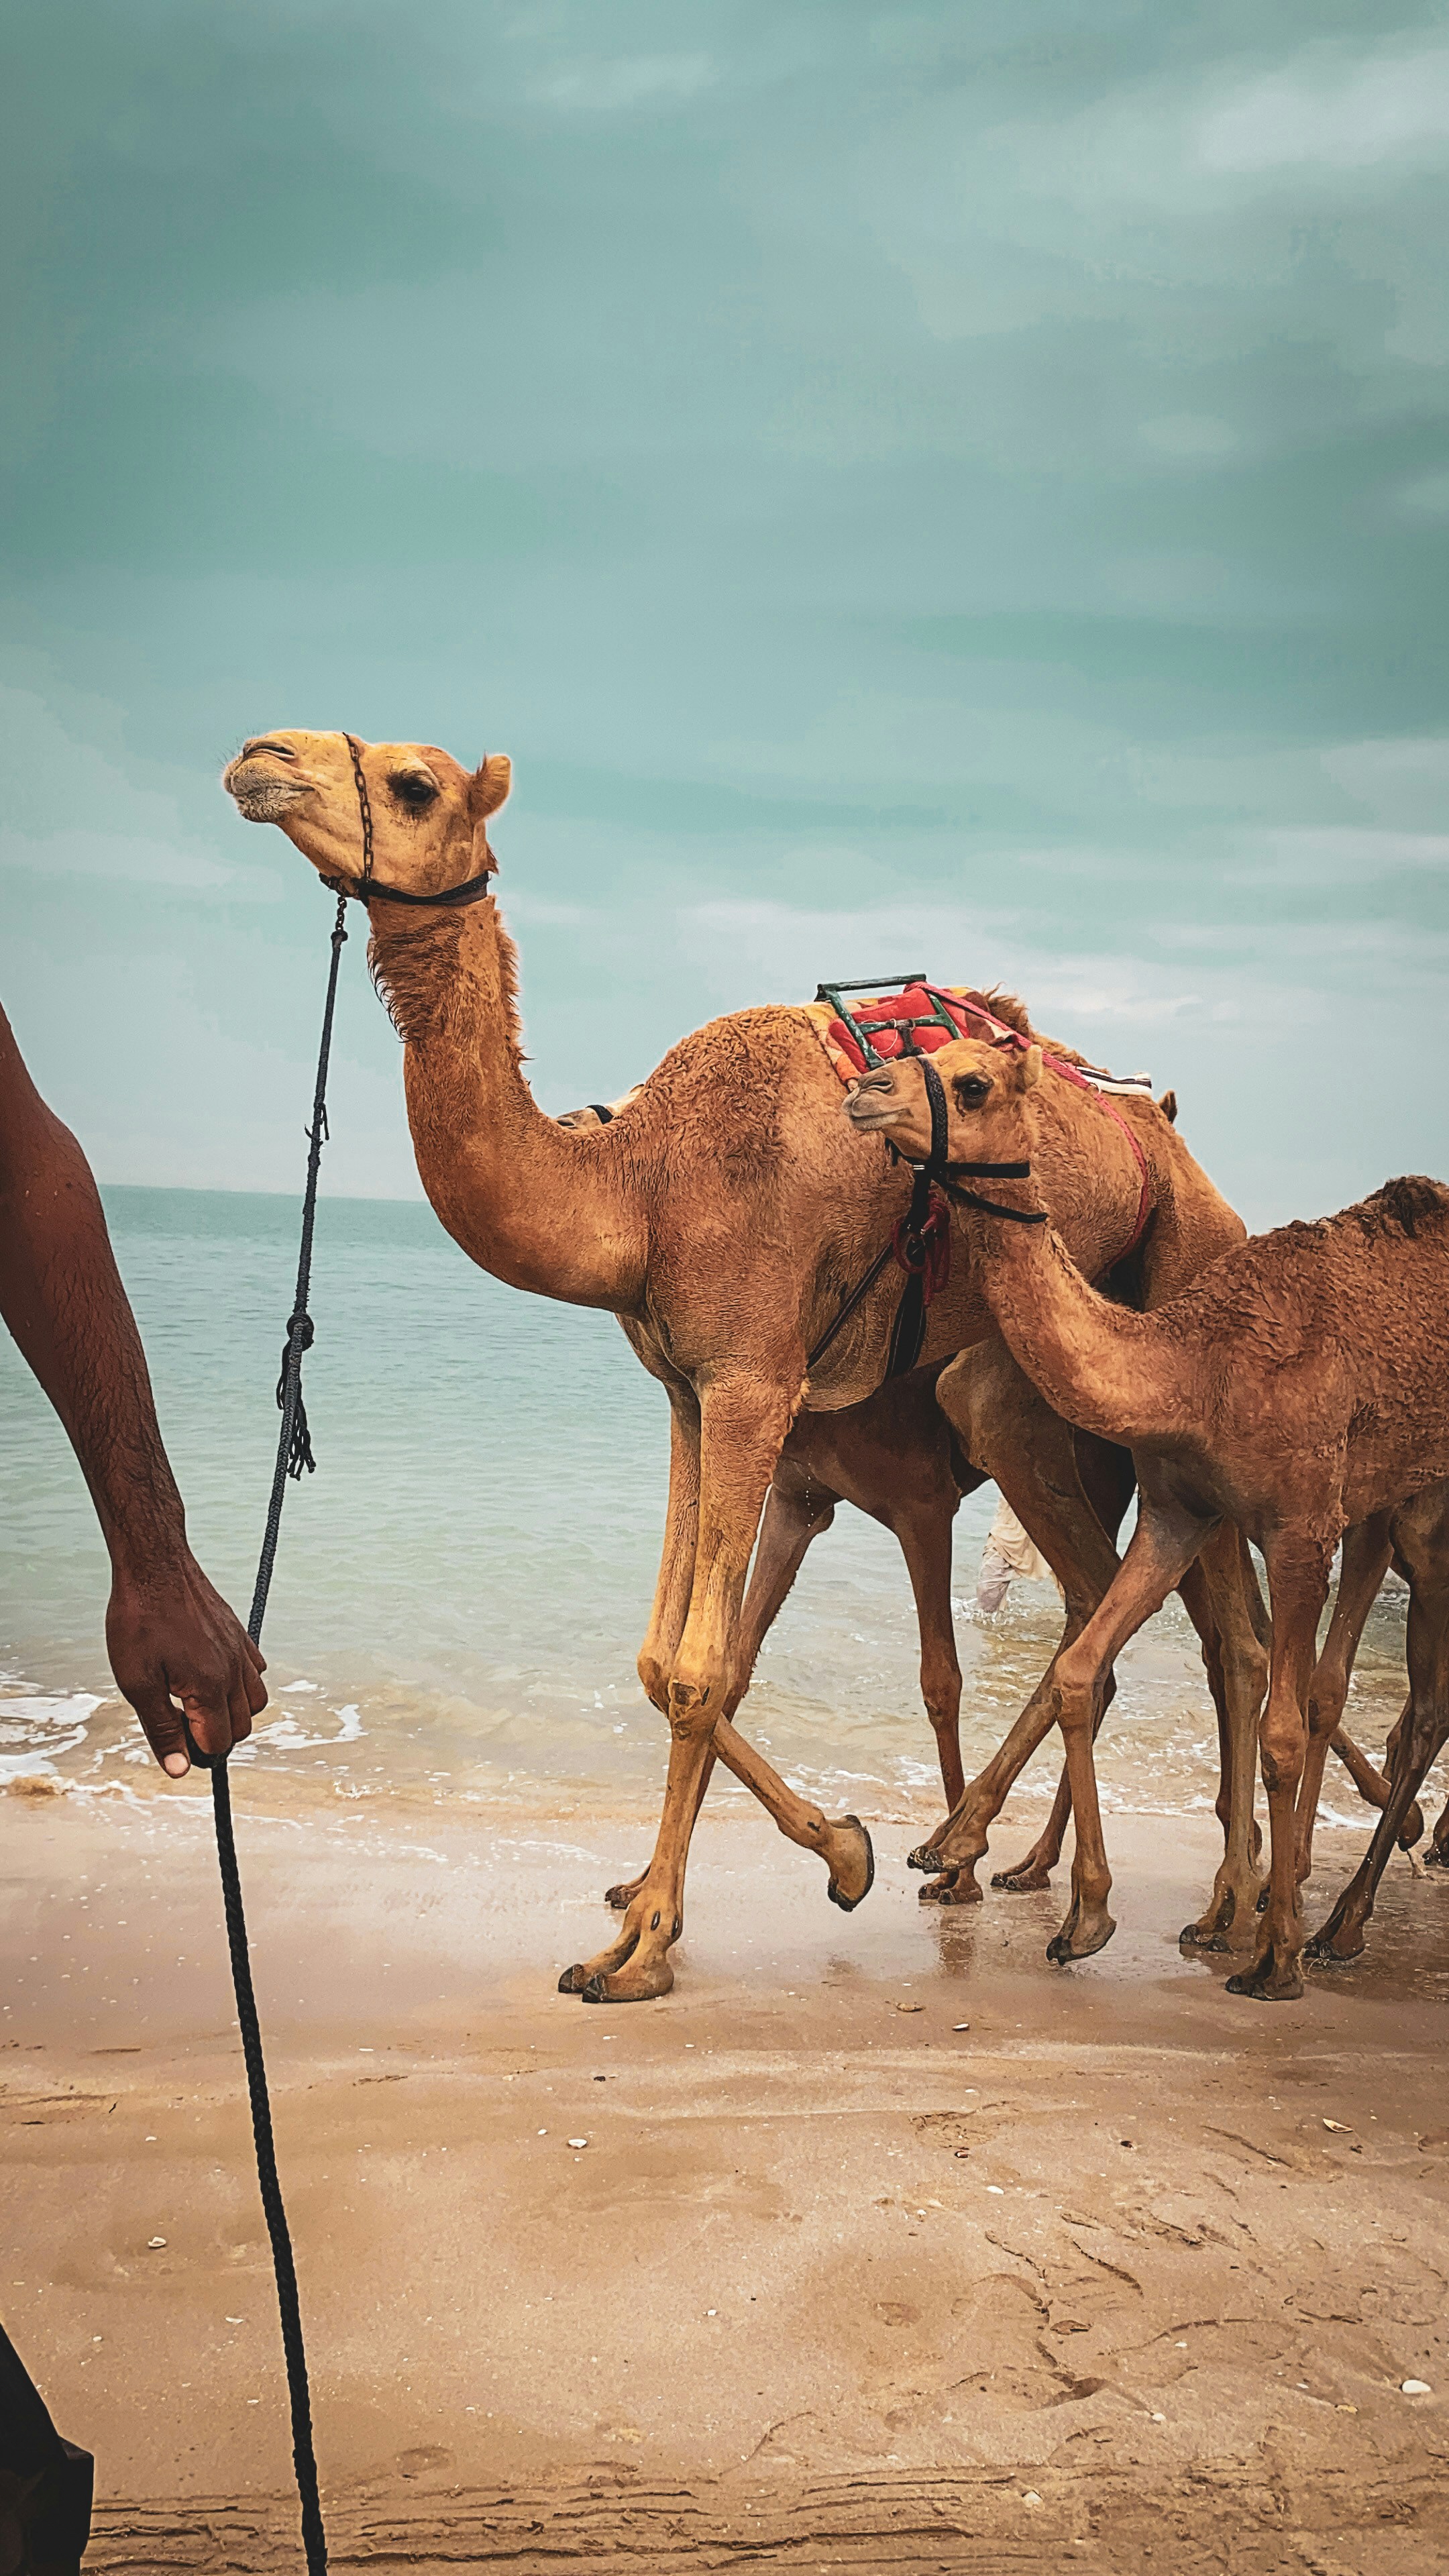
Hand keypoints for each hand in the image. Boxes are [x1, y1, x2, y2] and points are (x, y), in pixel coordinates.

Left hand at [105, 1553, 267, 1774]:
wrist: (153, 1567)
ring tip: (196, 1702)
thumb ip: (161, 1729)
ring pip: (256, 1700)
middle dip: (215, 1734)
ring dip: (232, 1711)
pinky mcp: (240, 1634)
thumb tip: (180, 1769)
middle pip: (243, 1726)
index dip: (195, 1752)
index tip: (173, 1740)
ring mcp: (241, 1651)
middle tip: (178, 1721)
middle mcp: (233, 1671)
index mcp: (209, 1687)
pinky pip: (256, 1671)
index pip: (219, 1742)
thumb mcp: (137, 1682)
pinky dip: (241, 1684)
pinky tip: (210, 1675)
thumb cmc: (139, 1622)